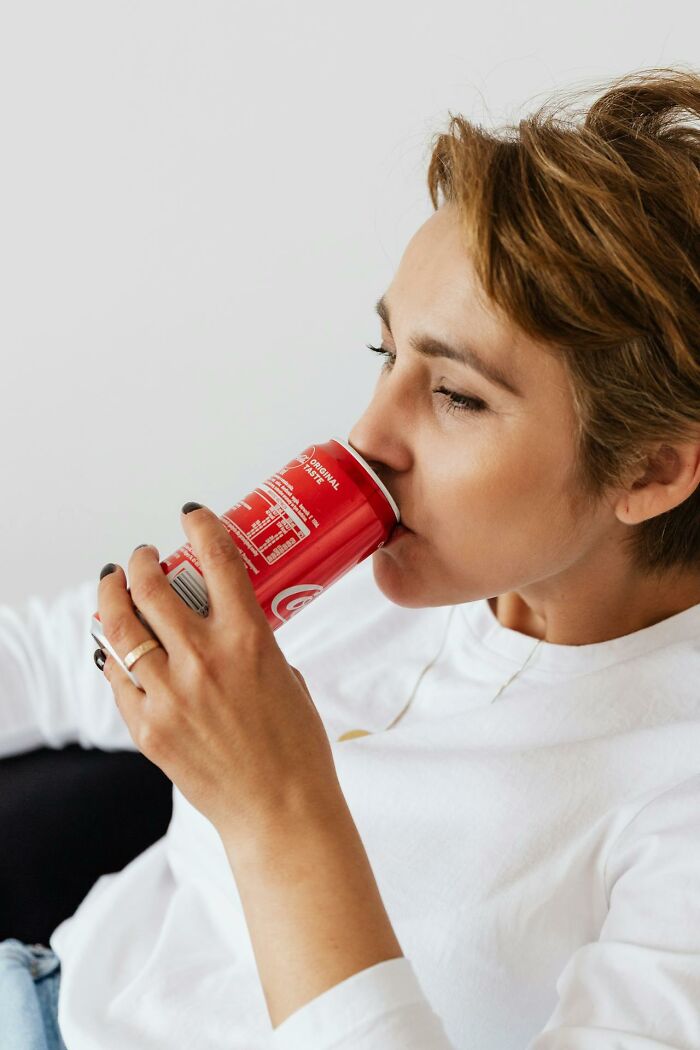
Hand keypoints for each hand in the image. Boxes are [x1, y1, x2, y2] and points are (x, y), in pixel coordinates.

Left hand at [96, 504, 340, 844]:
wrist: (280, 810)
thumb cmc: (296, 747)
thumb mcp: (287, 675)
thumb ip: (253, 645)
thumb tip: (226, 629)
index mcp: (249, 638)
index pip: (217, 558)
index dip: (200, 525)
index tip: (192, 514)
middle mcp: (204, 658)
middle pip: (152, 585)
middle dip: (141, 560)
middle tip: (142, 556)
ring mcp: (169, 693)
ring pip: (120, 626)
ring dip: (113, 595)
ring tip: (114, 585)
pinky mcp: (147, 726)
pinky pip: (116, 677)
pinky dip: (113, 654)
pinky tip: (117, 646)